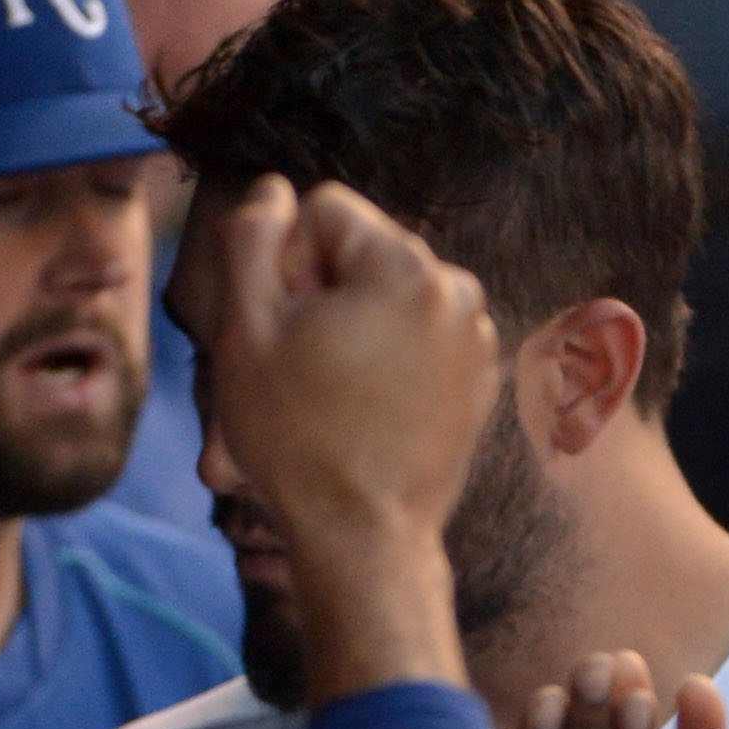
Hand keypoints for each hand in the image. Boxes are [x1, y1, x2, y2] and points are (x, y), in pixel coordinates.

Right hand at [190, 176, 498, 698]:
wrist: (366, 538)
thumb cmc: (297, 438)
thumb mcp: (245, 330)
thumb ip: (250, 241)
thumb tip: (273, 190)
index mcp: (406, 266)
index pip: (326, 209)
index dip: (287, 260)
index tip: (285, 325)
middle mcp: (458, 289)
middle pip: (364, 251)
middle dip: (324, 291)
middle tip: (304, 365)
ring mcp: (478, 335)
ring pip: (390, 294)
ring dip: (356, 324)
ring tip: (334, 390)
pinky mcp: (483, 375)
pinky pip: (421, 335)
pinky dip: (391, 356)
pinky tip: (368, 408)